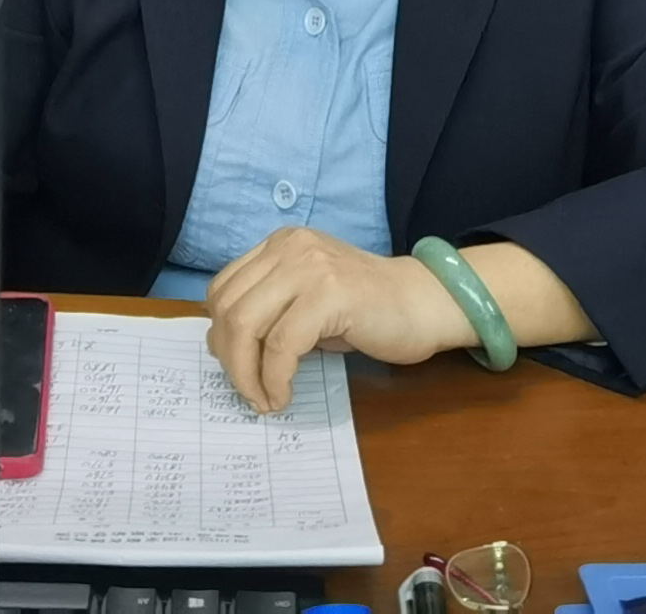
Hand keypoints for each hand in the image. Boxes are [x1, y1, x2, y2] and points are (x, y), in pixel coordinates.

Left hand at [201, 230, 476, 414]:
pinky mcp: (330, 293)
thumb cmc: (368, 311)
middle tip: (247, 393)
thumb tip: (224, 348)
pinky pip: (281, 344)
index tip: (235, 369)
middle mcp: (290, 247)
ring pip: (246, 325)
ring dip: (247, 374)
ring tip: (264, 400)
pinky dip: (274, 378)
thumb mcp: (308, 301)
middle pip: (228, 308)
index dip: (219, 334)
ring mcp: (310, 266)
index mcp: (280, 245)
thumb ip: (269, 312)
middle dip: (229, 361)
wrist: (426, 304)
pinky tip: (283, 395)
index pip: (223, 289)